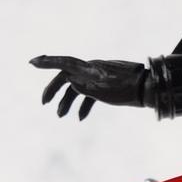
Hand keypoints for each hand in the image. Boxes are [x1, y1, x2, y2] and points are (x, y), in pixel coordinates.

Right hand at [28, 56, 147, 118]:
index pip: (64, 63)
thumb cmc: (128, 88)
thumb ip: (87, 85)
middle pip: (67, 77)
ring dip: (67, 101)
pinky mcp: (105, 87)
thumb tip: (71, 82)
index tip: (32, 63)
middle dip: (54, 89)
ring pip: (77, 88)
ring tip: (61, 116)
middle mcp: (91, 70)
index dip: (48, 62)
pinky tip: (80, 118)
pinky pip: (89, 95)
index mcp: (89, 68)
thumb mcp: (105, 88)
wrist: (148, 88)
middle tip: (44, 103)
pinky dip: (83, 106)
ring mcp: (98, 78)